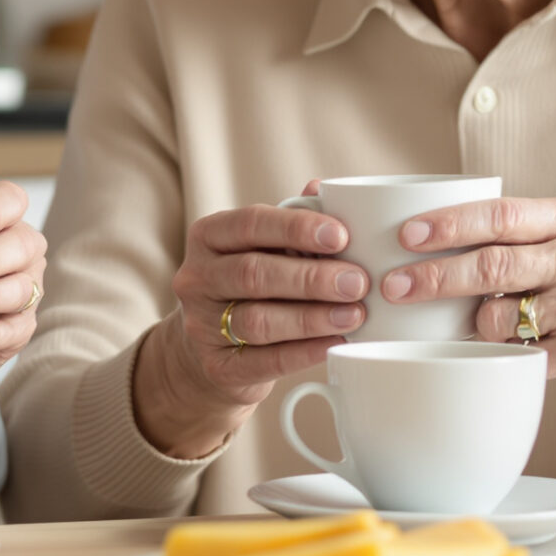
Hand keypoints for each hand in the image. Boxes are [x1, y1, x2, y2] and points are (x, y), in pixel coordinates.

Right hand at [131, 189, 368, 459]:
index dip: (296, 228)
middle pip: (254, 273)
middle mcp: (197, 278)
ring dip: (313, 317)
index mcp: (208, 237)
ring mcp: (200, 325)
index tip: (342, 235)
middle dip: (312, 277)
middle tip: (358, 281)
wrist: (209, 349)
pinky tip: (335, 343)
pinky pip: (265, 361)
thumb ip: (290, 222)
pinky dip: (305, 352)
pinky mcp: (217, 367)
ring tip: (354, 315)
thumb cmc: (248, 287)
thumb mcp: (261, 248)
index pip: (250, 224)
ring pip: (258, 320)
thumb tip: (320, 188)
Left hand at [381, 195, 555, 452]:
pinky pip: (520, 357)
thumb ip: (530, 233)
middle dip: (431, 278)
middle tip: (394, 287)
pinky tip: (500, 352)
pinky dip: (501, 356)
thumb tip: (445, 239)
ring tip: (475, 326)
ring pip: (498, 317)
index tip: (407, 235)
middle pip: (488, 266)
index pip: (498, 216)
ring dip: (473, 325)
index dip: (446, 225)